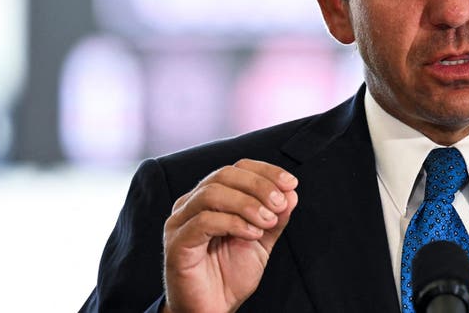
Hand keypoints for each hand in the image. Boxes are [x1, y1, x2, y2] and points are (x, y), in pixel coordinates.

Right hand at [162, 159, 298, 312]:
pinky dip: (234, 223)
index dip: (265, 171)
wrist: (213, 309)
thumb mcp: (262, 240)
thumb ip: (275, 217)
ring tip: (267, 222)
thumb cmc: (231, 275)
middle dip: (259, 185)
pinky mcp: (176, 243)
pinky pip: (203, 221)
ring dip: (247, 204)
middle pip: (223, 175)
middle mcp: (190, 204)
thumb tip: (291, 193)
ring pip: (212, 193)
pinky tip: (252, 234)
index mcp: (210, 198)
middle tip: (280, 204)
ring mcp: (179, 222)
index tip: (290, 183)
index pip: (236, 169)